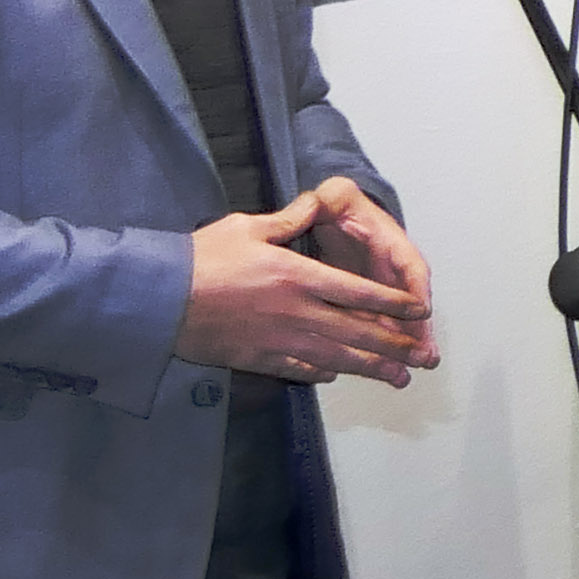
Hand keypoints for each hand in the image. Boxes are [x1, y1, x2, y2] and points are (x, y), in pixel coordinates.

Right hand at [180, 179, 438, 383]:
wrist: (155, 299)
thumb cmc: (200, 257)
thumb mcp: (246, 227)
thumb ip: (289, 220)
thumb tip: (318, 201)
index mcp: (298, 276)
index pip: (359, 292)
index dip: (394, 303)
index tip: (419, 310)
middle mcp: (296, 311)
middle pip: (358, 332)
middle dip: (395, 345)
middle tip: (423, 357)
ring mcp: (278, 339)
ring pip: (337, 357)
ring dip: (371, 368)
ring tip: (398, 377)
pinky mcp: (257, 357)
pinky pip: (300, 368)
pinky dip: (324, 372)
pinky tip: (339, 374)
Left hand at [297, 182, 439, 371]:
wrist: (336, 215)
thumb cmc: (339, 206)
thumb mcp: (334, 196)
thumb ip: (330, 198)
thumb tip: (327, 198)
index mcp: (389, 242)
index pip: (409, 266)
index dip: (415, 289)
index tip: (422, 309)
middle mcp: (392, 269)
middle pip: (410, 303)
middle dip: (418, 330)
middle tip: (425, 354)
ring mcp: (383, 287)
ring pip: (397, 320)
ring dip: (406, 344)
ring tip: (414, 368)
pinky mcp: (368, 302)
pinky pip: (378, 325)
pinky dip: (382, 346)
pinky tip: (383, 367)